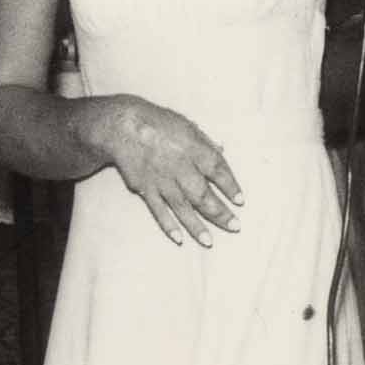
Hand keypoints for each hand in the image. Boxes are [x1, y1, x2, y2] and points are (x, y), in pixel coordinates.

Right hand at [101, 98, 243, 246]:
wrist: (124, 127)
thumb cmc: (158, 122)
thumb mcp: (187, 125)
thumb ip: (205, 141)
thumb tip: (222, 151)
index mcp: (193, 148)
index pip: (217, 169)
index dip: (230, 186)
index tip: (240, 201)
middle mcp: (179, 167)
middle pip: (203, 195)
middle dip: (220, 212)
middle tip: (235, 226)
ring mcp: (162, 181)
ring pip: (182, 208)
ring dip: (197, 226)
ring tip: (209, 241)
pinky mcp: (145, 189)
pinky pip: (158, 210)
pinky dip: (168, 225)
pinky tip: (179, 238)